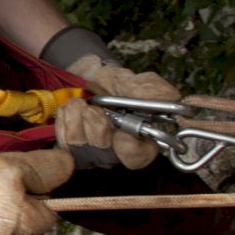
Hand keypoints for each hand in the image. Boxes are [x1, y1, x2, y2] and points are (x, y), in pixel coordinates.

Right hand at [0, 150, 73, 234]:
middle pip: (28, 223)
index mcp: (26, 221)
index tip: (27, 182)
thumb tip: (69, 164)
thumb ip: (44, 167)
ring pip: (7, 228)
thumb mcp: (11, 165)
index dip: (41, 195)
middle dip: (20, 206)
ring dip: (0, 214)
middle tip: (1, 187)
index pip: (50, 213)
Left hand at [57, 55, 180, 169]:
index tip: (121, 134)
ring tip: (81, 102)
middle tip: (94, 108)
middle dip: (97, 126)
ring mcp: (92, 152)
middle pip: (105, 154)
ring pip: (80, 145)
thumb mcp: (138, 82)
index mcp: (140, 140)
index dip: (129, 149)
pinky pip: (62, 141)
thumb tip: (172, 101)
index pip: (137, 158)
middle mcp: (116, 152)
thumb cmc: (117, 83)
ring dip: (77, 116)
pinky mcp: (69, 147)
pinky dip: (64, 119)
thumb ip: (155, 92)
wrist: (87, 76)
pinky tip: (70, 108)